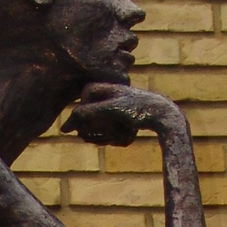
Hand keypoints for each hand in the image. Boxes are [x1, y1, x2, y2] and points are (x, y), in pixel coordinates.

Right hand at [61, 84, 182, 146]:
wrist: (162, 113)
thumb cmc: (138, 109)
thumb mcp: (111, 110)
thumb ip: (87, 114)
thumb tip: (64, 128)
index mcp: (94, 88)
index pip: (78, 114)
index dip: (88, 124)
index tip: (105, 123)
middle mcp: (98, 97)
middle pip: (85, 124)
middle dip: (100, 133)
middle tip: (116, 133)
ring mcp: (105, 108)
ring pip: (95, 131)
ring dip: (108, 137)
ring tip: (125, 134)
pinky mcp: (113, 117)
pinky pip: (106, 133)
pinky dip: (115, 137)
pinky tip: (128, 135)